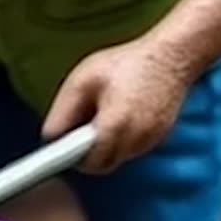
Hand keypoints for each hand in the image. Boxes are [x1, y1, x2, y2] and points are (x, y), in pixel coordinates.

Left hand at [41, 38, 192, 174]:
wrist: (170, 56)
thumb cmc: (124, 64)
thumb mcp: (81, 82)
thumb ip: (62, 113)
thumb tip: (50, 137)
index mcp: (114, 126)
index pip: (87, 163)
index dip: (70, 158)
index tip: (59, 153)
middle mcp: (136, 139)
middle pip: (103, 164)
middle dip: (87, 152)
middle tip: (78, 129)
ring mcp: (152, 140)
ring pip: (118, 157)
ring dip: (105, 145)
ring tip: (100, 115)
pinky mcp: (161, 137)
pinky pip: (132, 148)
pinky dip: (121, 138)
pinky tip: (118, 115)